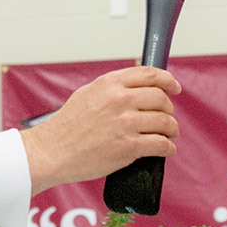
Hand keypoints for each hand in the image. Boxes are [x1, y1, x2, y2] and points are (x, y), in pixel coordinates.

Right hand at [21, 66, 180, 194]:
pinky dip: (168, 148)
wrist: (52, 151)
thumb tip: (135, 88)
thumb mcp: (87, 94)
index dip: (168, 80)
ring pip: (165, 122)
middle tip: (167, 117)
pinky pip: (161, 144)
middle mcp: (120, 100)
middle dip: (169, 109)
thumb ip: (112, 88)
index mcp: (110, 84)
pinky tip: (166, 149)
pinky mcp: (129, 146)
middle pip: (161, 98)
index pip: (150, 75)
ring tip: (168, 134)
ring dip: (171, 129)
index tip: (174, 87)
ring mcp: (126, 123)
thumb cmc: (66, 126)